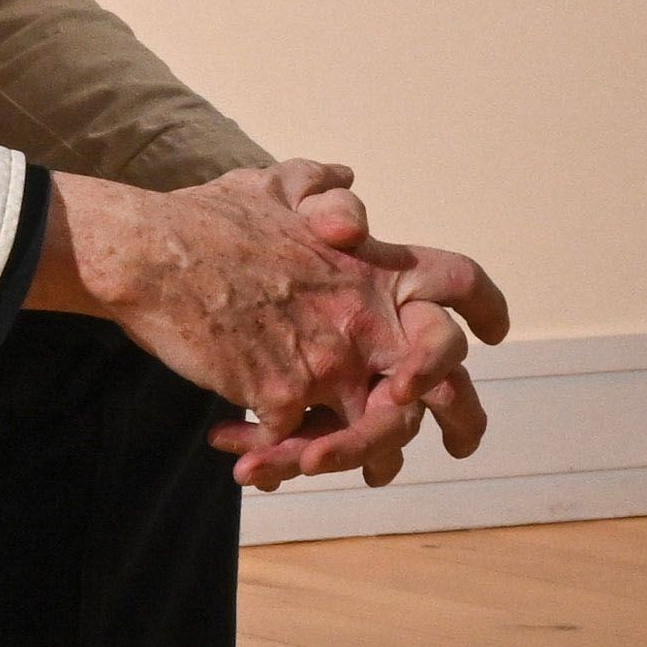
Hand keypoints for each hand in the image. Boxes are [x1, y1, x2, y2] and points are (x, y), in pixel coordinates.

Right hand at [28, 161, 510, 490]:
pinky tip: (238, 453)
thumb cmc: (206, 217)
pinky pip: (293, 444)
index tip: (496, 333)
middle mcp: (364, 318)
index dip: (486, 308)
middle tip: (460, 445)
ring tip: (322, 467)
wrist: (151, 252)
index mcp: (374, 266)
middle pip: (443, 380)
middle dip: (464, 420)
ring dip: (355, 457)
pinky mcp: (279, 394)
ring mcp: (325, 360)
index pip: (460, 282)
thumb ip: (318, 187)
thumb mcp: (272, 184)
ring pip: (373, 432)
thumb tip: (346, 180)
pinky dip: (270, 457)